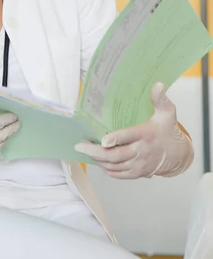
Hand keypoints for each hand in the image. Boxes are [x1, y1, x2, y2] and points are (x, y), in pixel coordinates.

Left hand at [75, 83, 193, 178]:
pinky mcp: (137, 173)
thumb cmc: (167, 130)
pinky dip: (106, 169)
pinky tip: (97, 161)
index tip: (102, 139)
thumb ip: (160, 99)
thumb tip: (157, 84)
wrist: (178, 154)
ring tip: (84, 151)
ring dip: (97, 160)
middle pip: (116, 155)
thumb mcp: (166, 113)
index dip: (115, 139)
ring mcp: (138, 164)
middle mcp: (141, 151)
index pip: (129, 137)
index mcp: (146, 134)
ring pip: (114, 166)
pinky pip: (118, 174)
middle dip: (95, 152)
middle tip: (80, 145)